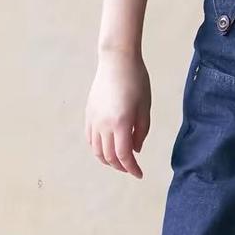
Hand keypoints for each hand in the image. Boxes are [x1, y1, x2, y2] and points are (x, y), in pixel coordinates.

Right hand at [85, 51, 150, 176]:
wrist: (117, 61)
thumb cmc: (136, 81)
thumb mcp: (145, 107)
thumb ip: (141, 132)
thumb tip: (135, 150)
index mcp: (121, 124)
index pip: (124, 156)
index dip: (132, 168)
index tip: (139, 174)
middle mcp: (104, 125)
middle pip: (109, 156)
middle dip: (121, 166)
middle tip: (131, 168)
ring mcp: (94, 119)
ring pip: (97, 150)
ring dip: (108, 160)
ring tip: (118, 161)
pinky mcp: (89, 113)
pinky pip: (90, 138)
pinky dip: (98, 148)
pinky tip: (106, 148)